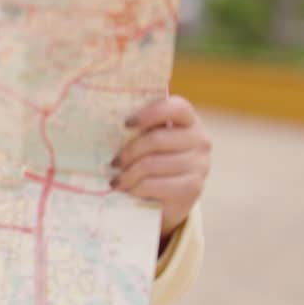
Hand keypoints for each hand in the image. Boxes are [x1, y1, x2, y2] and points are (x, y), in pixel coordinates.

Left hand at [111, 95, 210, 238]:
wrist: (170, 196)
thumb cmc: (153, 158)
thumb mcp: (147, 138)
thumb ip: (138, 127)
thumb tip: (103, 118)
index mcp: (188, 119)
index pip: (176, 108)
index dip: (150, 113)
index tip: (126, 123)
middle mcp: (199, 140)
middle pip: (157, 139)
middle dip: (129, 152)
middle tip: (113, 162)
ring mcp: (200, 165)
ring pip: (153, 164)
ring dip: (128, 174)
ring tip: (116, 180)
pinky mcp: (193, 188)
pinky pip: (157, 185)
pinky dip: (137, 189)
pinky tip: (129, 190)